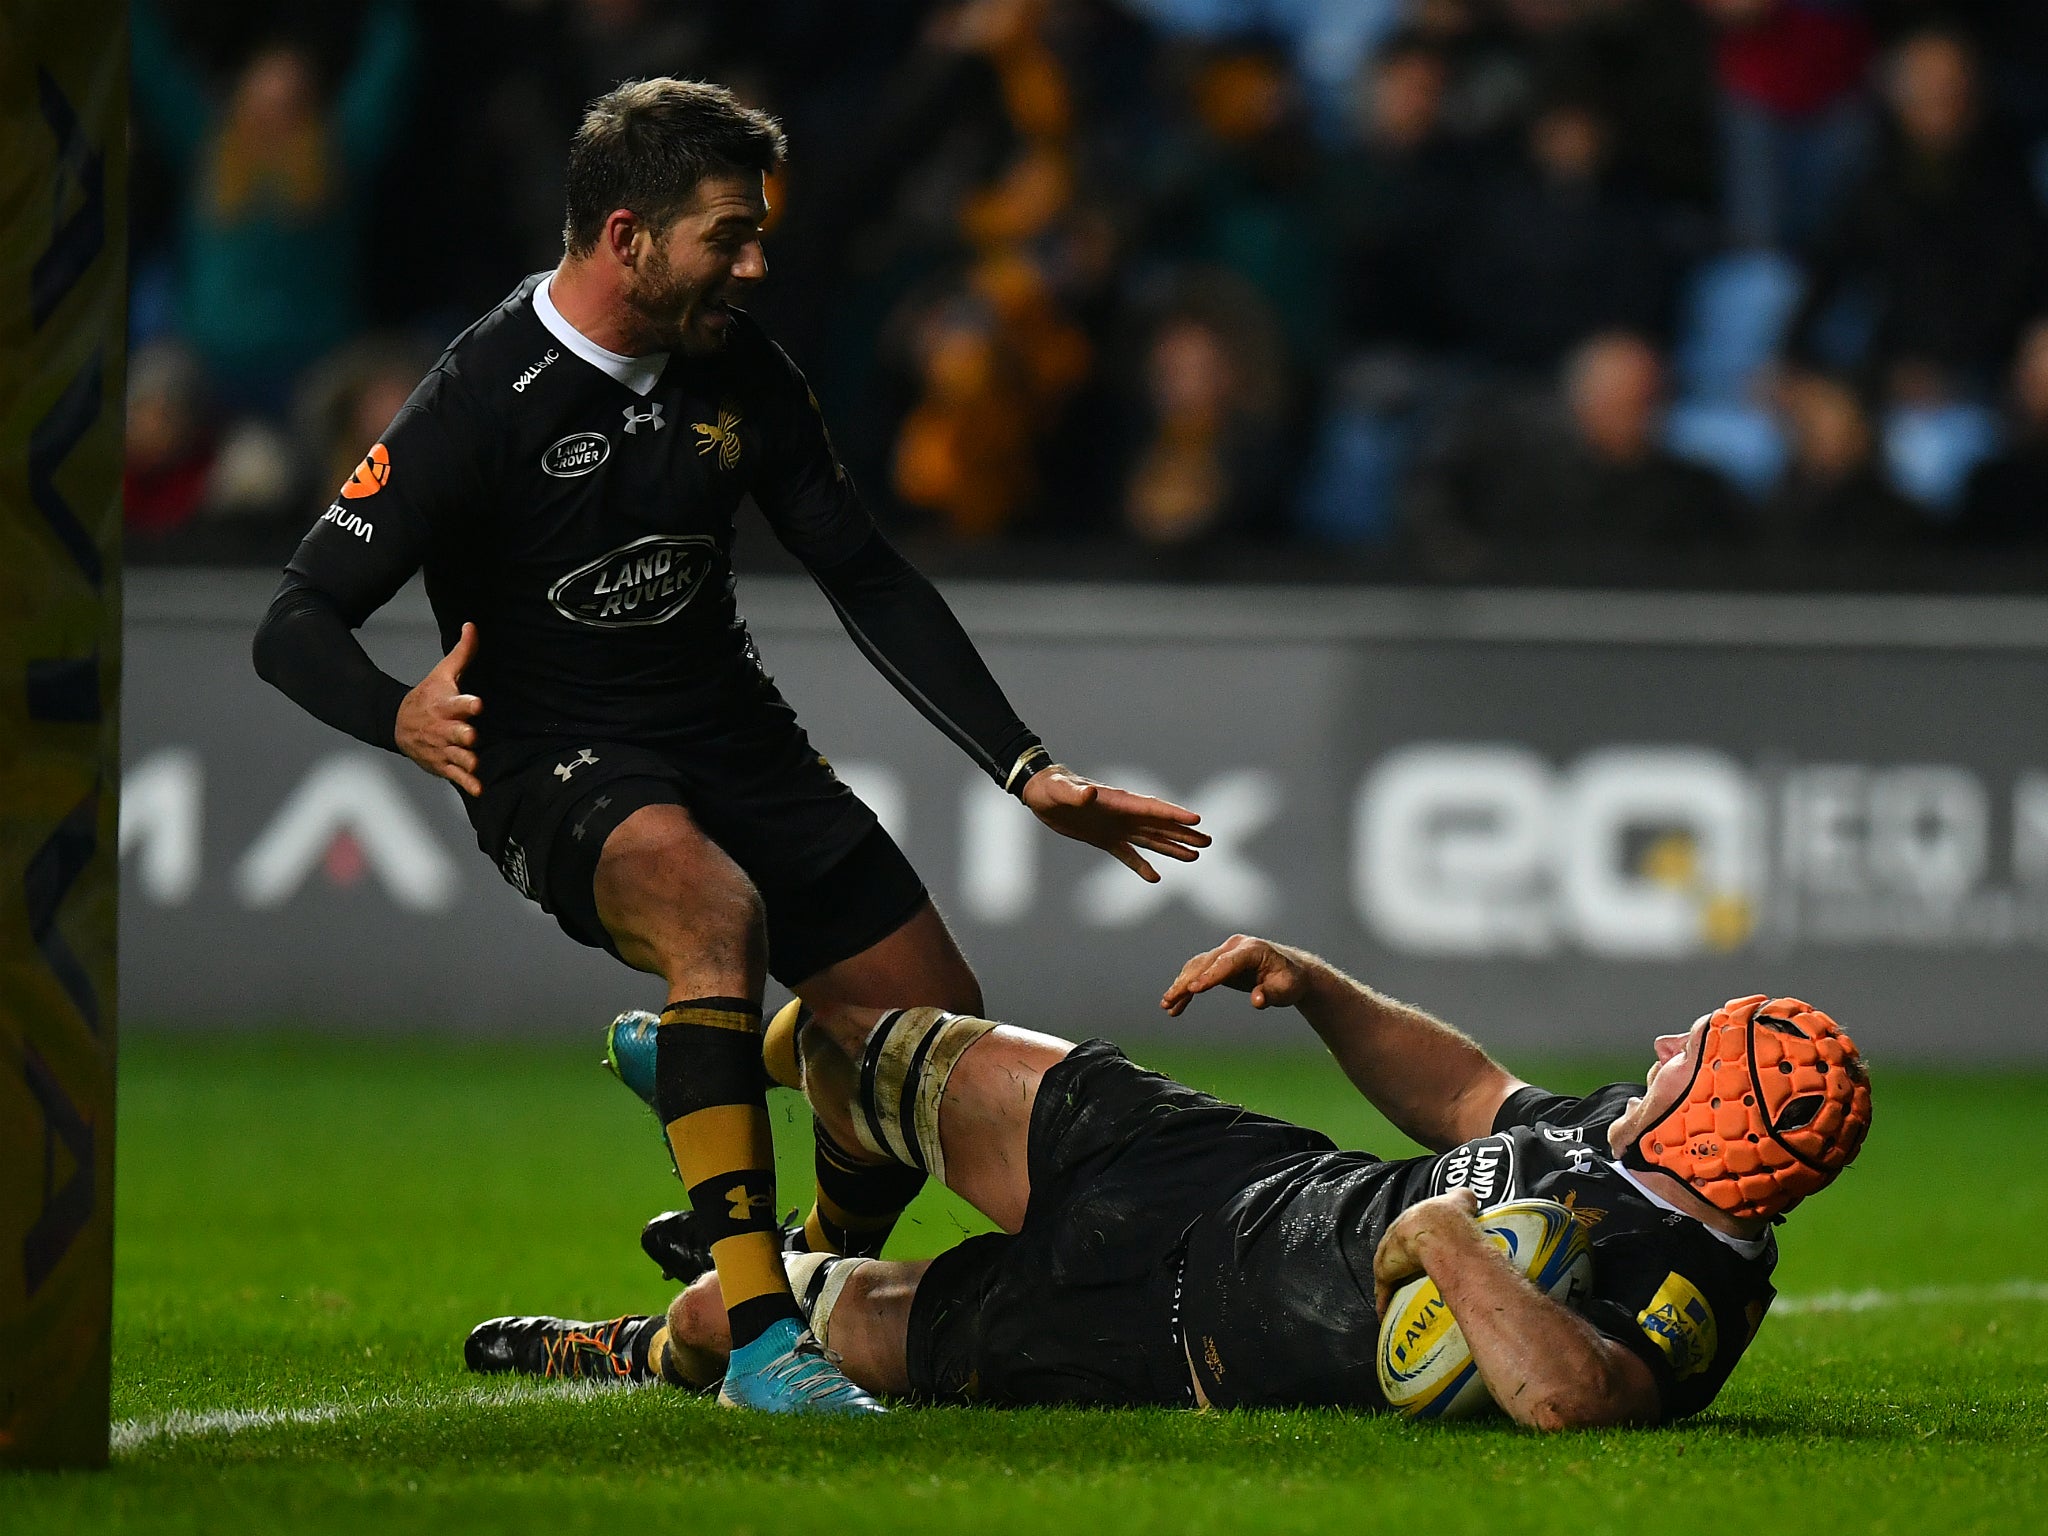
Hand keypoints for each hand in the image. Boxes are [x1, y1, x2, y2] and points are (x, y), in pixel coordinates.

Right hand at [396, 622, 483, 796]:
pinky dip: (466, 783)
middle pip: (456, 733)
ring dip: (465, 759)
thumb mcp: (443, 673)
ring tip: (473, 763)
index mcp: (445, 705)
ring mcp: (442, 748)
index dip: (466, 704)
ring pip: (457, 756)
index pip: (457, 703)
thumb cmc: (428, 696)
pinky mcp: (443, 764)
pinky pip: (456, 776)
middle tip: (470, 735)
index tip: (477, 703)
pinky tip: (478, 790)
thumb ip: (462, 652)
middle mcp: (444, 728)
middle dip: (463, 734)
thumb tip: (472, 624)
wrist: (398, 723)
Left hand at [1020, 765, 1207, 881]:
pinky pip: (1128, 855)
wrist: (1040, 793)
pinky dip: (1141, 865)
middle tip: (1208, 842)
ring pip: (1151, 839)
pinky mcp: (1105, 839)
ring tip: (1195, 857)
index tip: (1196, 819)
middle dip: (1184, 833)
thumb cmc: (1051, 787)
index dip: (1173, 813)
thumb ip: (1076, 793)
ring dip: (1172, 847)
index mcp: (1118, 800)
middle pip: (1160, 824)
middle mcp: (1123, 814)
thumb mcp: (1061, 790)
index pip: (1151, 808)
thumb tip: (1090, 793)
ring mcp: (1116, 827)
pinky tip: (1156, 878)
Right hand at [1160, 933, 1314, 1015]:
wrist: (1291, 972)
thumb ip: (1271, 994)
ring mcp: (1226, 952)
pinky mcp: (1220, 961)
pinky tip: (1176, 1006)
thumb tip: (1257, 1000)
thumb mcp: (1286, 991)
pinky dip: (1187, 987)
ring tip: (1167, 1005)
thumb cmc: (1289, 981)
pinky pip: (1199, 972)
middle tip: (1169, 1001)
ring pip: (1197, 967)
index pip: (1226, 963)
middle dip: (1186, 983)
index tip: (1192, 989)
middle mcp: (1235, 946)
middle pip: (1205, 963)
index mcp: (1253, 950)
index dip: (1209, 976)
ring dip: (1181, 985)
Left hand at [1372, 1187, 1480, 1315]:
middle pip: (1398, 1251)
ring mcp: (1388, 1254)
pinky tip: (1387, 1314)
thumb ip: (1462, 1199)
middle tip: (1416, 1275)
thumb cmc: (1450, 1217)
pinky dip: (1385, 1302)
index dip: (1417, 1239)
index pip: (1411, 1228)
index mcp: (1413, 1217)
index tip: (1423, 1250)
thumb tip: (1470, 1200)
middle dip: (1404, 1261)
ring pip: (1390, 1272)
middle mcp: (1396, 1233)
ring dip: (1395, 1283)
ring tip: (1403, 1296)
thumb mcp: (1460, 1200)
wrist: (1438, 1232)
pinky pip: (1384, 1291)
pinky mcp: (1385, 1273)